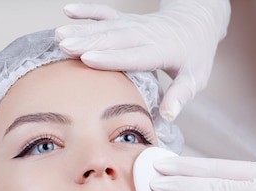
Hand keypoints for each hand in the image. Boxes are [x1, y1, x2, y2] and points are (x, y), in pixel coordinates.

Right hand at [55, 1, 230, 120]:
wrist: (196, 22)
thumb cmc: (194, 55)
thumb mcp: (195, 77)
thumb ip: (180, 96)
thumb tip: (167, 116)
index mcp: (161, 51)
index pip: (133, 55)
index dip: (110, 58)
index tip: (88, 60)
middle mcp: (145, 35)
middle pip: (113, 39)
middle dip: (88, 42)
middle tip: (65, 47)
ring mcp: (134, 25)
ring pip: (105, 26)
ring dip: (81, 29)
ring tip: (59, 35)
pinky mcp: (126, 20)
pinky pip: (105, 12)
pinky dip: (86, 10)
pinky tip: (67, 10)